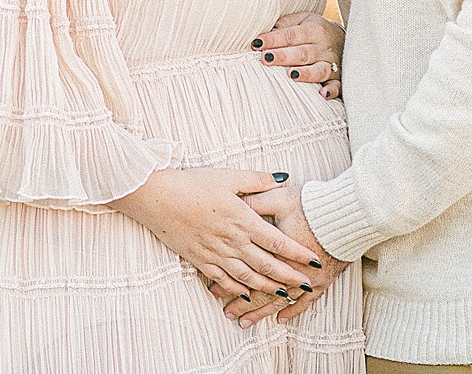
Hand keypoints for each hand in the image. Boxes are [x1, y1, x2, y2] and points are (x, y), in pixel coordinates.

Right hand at [112, 169, 323, 302]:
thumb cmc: (193, 183)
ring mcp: (215, 253)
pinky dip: (236, 289)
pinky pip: (222, 279)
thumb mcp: (229, 176)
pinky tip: (246, 294)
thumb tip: (282, 178)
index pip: (277, 241)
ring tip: (284, 294)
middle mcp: (232, 241)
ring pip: (247, 276)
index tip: (315, 261)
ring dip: (267, 286)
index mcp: (242, 219)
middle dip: (289, 276)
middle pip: (266, 264)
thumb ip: (258, 180)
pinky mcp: (199, 260)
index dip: (297, 253)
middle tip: (308, 285)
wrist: (157, 197)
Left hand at [226, 183, 346, 327]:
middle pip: (259, 289)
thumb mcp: (277, 198)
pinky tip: (281, 319)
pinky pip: (305, 301)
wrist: (347, 213)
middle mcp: (287, 268)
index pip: (245, 269)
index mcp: (273, 249)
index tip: (213, 287)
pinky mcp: (323, 280)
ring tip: (244, 322)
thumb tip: (234, 204)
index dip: (228, 279)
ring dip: (261, 312)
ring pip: (278, 300)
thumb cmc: (312, 204)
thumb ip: (254, 202)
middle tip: (226, 311)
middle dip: (240, 302)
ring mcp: (306, 278)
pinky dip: (293, 309)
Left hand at [251, 11, 343, 99]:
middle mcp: (323, 47)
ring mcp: (332, 64)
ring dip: (306, 74)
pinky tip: (322, 94)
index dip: (274, 39)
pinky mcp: (338, 79)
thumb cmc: (315, 30)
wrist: (348, 40)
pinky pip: (337, 86)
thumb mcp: (303, 19)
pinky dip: (331, 91)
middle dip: (284, 56)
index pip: (291, 35)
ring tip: (291, 75)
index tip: (256, 43)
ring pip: (319, 70)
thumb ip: (285, 24)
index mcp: (314, 30)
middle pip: (303, 53)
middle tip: (266, 58)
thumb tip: (263, 30)